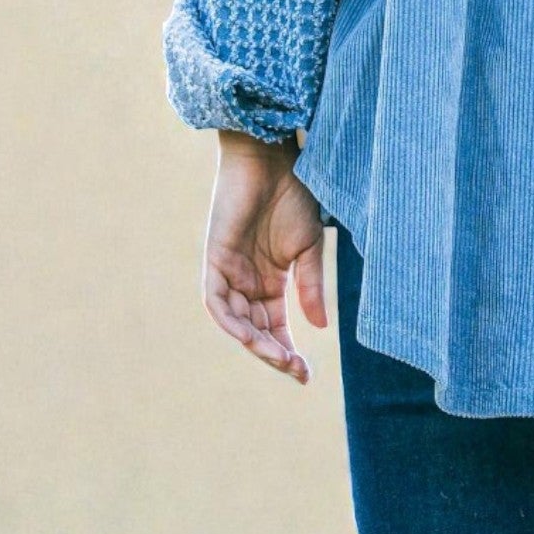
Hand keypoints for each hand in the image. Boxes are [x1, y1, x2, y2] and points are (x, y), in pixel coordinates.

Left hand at [202, 130, 327, 383]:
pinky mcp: (215, 260)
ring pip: (236, 323)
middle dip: (274, 354)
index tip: (306, 375)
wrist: (273, 157)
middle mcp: (246, 282)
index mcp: (270, 280)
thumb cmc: (294, 194)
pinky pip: (217, 303)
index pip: (275, 327)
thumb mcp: (309, 249)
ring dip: (256, 344)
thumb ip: (310, 288)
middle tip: (297, 371)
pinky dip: (232, 322)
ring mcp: (229, 272)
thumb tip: (318, 328)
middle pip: (255, 331)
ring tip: (280, 358)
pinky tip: (253, 337)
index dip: (288, 352)